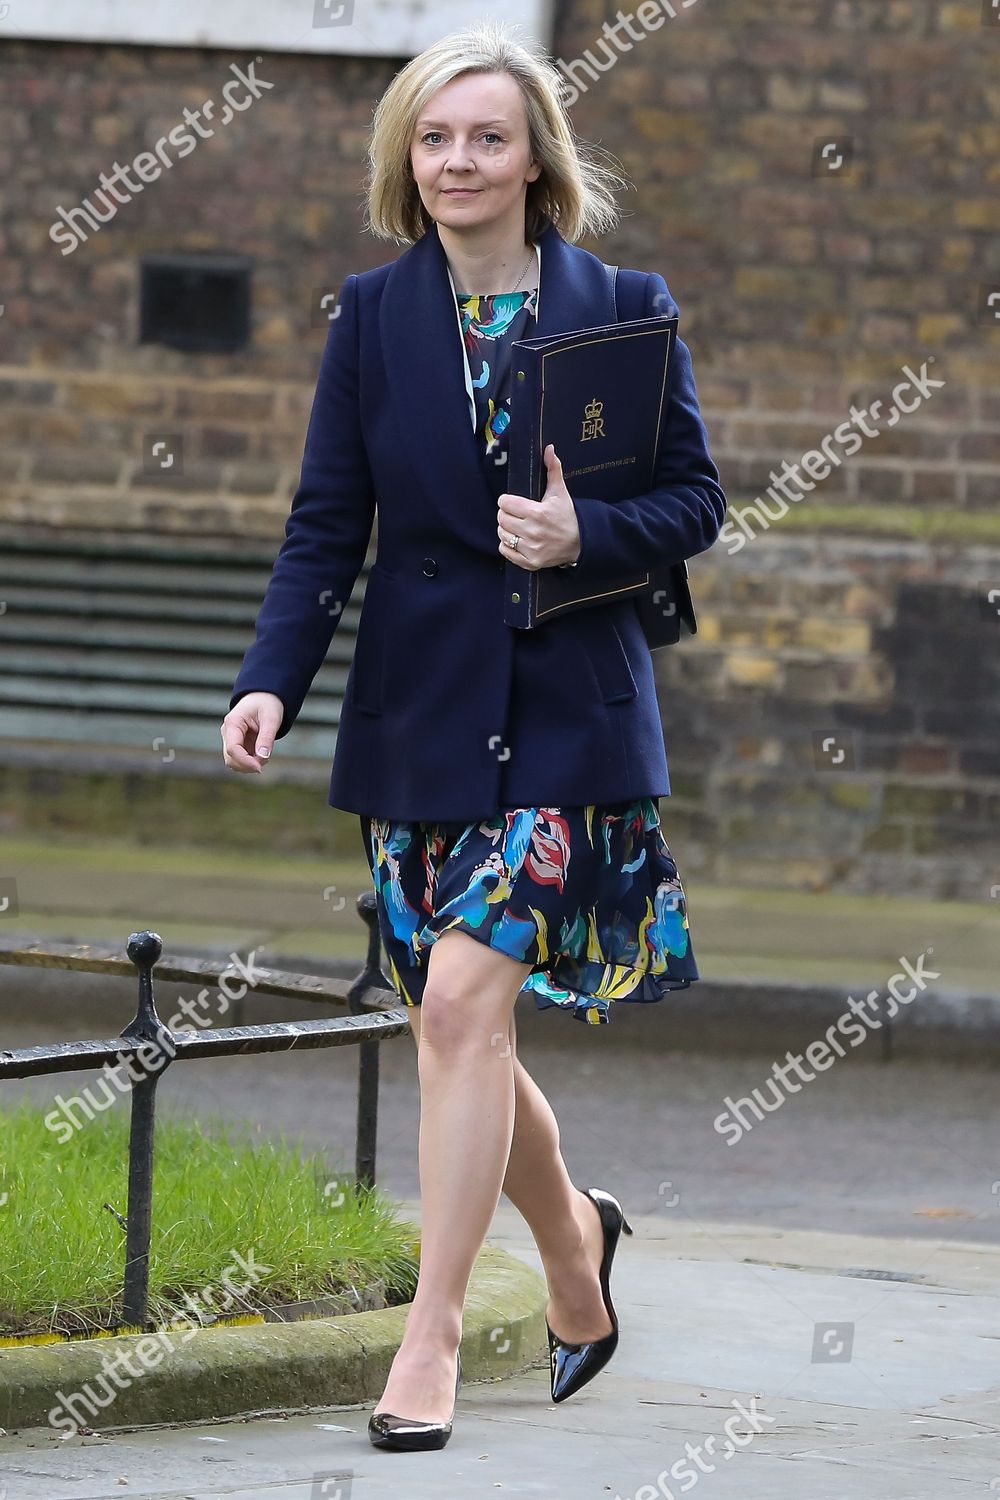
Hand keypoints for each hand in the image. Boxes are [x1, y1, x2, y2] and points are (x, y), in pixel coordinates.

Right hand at [221, 692, 284, 772]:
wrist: (265, 697)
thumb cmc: (268, 704)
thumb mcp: (271, 719)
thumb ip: (266, 738)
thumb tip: (262, 758)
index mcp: (233, 722)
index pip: (233, 749)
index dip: (245, 762)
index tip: (260, 768)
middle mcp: (228, 732)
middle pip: (230, 758)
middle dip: (247, 765)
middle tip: (266, 761)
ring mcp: (231, 739)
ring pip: (233, 762)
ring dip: (249, 765)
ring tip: (265, 755)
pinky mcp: (237, 744)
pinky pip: (240, 759)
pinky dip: (251, 762)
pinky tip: (262, 755)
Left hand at [497, 443, 580, 569]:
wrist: (581, 543)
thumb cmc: (567, 516)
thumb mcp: (560, 492)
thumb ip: (553, 469)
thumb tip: (549, 449)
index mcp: (538, 512)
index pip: (505, 503)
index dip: (507, 501)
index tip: (513, 502)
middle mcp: (533, 531)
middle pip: (501, 519)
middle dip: (506, 514)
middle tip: (515, 514)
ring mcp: (531, 549)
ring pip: (502, 535)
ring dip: (506, 530)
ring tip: (517, 527)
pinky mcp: (530, 562)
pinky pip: (506, 552)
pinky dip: (508, 546)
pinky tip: (518, 540)